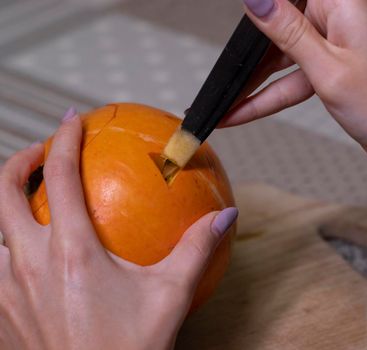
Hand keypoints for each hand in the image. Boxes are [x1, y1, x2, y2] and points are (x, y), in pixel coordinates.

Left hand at [0, 113, 237, 348]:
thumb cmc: (128, 349)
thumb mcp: (171, 294)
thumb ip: (198, 247)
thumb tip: (224, 216)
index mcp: (69, 251)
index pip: (59, 175)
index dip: (63, 138)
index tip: (72, 120)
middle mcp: (27, 264)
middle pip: (1, 191)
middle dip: (19, 159)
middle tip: (41, 153)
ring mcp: (6, 291)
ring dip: (10, 206)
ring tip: (35, 205)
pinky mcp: (0, 315)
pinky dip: (10, 248)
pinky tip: (35, 260)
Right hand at [223, 0, 366, 167]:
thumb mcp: (329, 70)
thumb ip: (288, 32)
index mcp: (342, 3)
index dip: (262, 3)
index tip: (240, 13)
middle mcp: (337, 18)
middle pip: (279, 22)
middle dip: (247, 49)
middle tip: (220, 69)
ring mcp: (333, 47)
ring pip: (281, 56)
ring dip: (252, 81)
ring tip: (221, 100)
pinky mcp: (331, 72)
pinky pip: (291, 79)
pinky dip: (268, 97)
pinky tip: (240, 112)